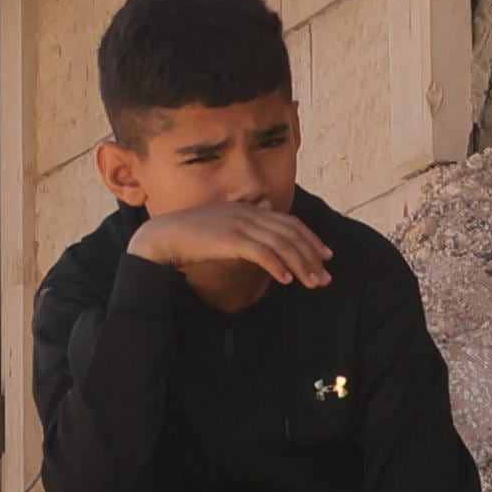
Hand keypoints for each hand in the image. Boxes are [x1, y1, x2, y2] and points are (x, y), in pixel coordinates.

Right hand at [130, 199, 334, 288]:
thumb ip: (247, 223)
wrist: (165, 234)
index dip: (311, 238)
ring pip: (281, 244)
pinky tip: (286, 280)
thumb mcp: (225, 224)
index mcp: (250, 209)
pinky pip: (262, 253)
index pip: (290, 222)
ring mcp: (240, 224)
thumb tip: (267, 217)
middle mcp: (250, 212)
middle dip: (312, 255)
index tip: (326, 255)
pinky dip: (277, 266)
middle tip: (325, 276)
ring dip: (300, 264)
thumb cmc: (193, 234)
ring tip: (312, 283)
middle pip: (291, 233)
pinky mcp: (230, 239)